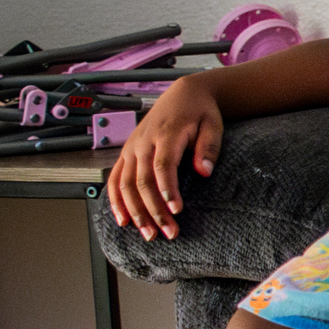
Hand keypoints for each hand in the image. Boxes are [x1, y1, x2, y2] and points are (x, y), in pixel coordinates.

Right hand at [109, 75, 224, 238]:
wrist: (183, 94)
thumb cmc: (200, 111)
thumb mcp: (213, 124)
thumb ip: (209, 147)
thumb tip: (205, 171)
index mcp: (166, 134)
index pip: (163, 165)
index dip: (167, 189)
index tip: (176, 210)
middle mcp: (143, 142)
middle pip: (142, 181)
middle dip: (154, 210)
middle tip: (168, 233)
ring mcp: (131, 148)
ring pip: (126, 184)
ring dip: (135, 211)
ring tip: (148, 234)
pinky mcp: (126, 153)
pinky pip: (115, 179)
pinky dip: (115, 200)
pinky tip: (123, 220)